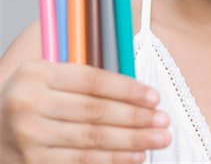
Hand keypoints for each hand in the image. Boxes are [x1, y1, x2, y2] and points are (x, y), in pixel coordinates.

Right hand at [0, 59, 170, 163]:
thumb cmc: (30, 96)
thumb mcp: (49, 76)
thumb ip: (85, 78)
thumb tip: (134, 87)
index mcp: (38, 74)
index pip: (93, 81)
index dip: (127, 89)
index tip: (154, 97)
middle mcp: (29, 104)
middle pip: (96, 113)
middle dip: (136, 118)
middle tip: (163, 121)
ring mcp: (28, 139)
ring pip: (91, 141)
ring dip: (130, 142)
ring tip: (157, 139)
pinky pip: (79, 163)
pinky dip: (110, 161)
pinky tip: (133, 158)